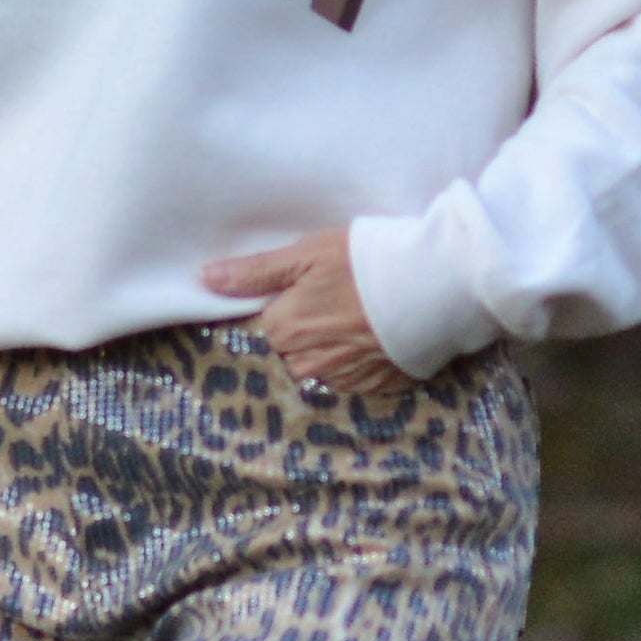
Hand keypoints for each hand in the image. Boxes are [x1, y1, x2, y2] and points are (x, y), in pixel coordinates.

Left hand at [201, 230, 412, 394]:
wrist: (436, 285)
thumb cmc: (368, 261)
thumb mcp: (307, 254)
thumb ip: (255, 272)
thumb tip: (205, 279)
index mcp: (285, 329)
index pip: (263, 326)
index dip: (281, 306)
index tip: (304, 290)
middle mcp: (308, 363)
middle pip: (289, 351)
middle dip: (302, 330)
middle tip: (333, 299)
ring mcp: (344, 379)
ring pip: (319, 367)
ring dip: (329, 349)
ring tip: (356, 317)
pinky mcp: (376, 387)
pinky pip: (353, 378)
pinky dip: (359, 360)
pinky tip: (375, 335)